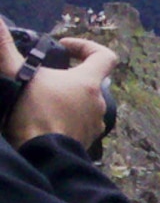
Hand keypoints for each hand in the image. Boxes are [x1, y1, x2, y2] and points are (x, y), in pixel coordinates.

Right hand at [0, 34, 115, 147]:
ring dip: (68, 98)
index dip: (87, 46)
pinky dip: (66, 118)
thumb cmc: (34, 114)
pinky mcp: (87, 141)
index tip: (65, 47)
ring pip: (86, 104)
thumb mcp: (16, 76)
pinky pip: (80, 124)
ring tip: (43, 98)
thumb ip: (5, 49)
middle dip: (70, 75)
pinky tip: (45, 120)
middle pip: (92, 81)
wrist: (43, 156)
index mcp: (88, 82)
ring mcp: (95, 123)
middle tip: (46, 76)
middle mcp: (98, 102)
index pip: (106, 56)